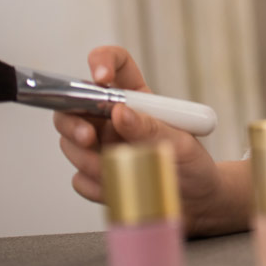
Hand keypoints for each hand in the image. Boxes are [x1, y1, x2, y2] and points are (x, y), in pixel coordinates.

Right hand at [52, 46, 249, 235]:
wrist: (196, 204)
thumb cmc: (193, 166)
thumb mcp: (180, 144)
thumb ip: (150, 128)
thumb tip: (120, 112)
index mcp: (137, 98)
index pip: (115, 65)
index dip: (102, 61)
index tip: (100, 77)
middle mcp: (112, 119)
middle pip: (74, 105)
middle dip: (73, 121)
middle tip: (89, 139)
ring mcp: (101, 147)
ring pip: (70, 143)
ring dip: (88, 159)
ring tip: (121, 171)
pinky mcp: (95, 176)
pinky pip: (80, 179)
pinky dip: (98, 186)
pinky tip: (121, 189)